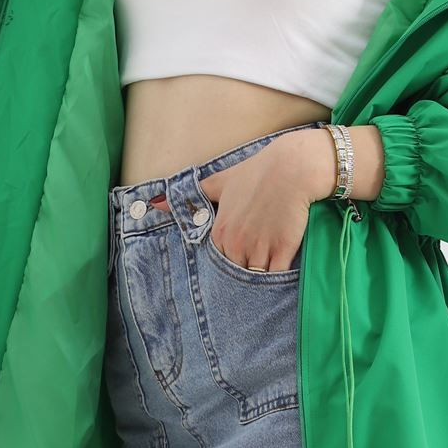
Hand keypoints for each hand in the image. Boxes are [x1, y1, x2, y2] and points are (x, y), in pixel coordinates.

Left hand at [196, 129, 337, 272]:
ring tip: (266, 275)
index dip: (229, 259)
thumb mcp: (220, 181)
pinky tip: (281, 277)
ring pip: (255, 278)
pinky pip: (276, 276)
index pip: (219, 261)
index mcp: (220, 231)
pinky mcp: (283, 250)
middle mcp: (236, 243)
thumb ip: (193, 195)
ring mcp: (260, 248)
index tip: (240, 254)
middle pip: (237, 272)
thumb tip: (155, 203)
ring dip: (260, 280)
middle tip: (254, 265)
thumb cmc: (257, 172)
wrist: (292, 167)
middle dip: (243, 272)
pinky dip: (278, 279)